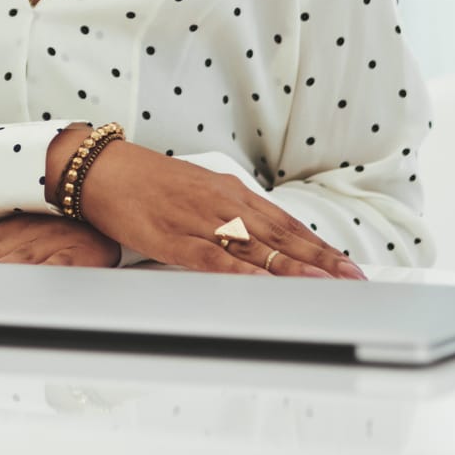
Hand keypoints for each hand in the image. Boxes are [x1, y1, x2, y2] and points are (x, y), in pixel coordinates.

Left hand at [0, 213, 120, 276]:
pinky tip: (29, 285)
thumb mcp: (6, 230)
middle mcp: (16, 241)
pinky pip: (56, 267)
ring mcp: (44, 247)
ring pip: (11, 263)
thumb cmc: (51, 222)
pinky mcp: (72, 256)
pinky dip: (42, 275)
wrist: (96, 200)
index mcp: (0, 236)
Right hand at [78, 139, 366, 278]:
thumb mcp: (198, 192)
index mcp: (230, 193)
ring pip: (254, 247)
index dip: (317, 245)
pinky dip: (238, 272)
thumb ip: (229, 214)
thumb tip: (260, 238)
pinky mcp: (173, 238)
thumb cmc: (147, 183)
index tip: (345, 264)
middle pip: (280, 236)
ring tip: (322, 284)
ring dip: (291, 268)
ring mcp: (199, 221)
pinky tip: (260, 284)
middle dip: (319, 259)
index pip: (284, 223)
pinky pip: (211, 258)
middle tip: (351, 278)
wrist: (102, 170)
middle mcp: (222, 204)